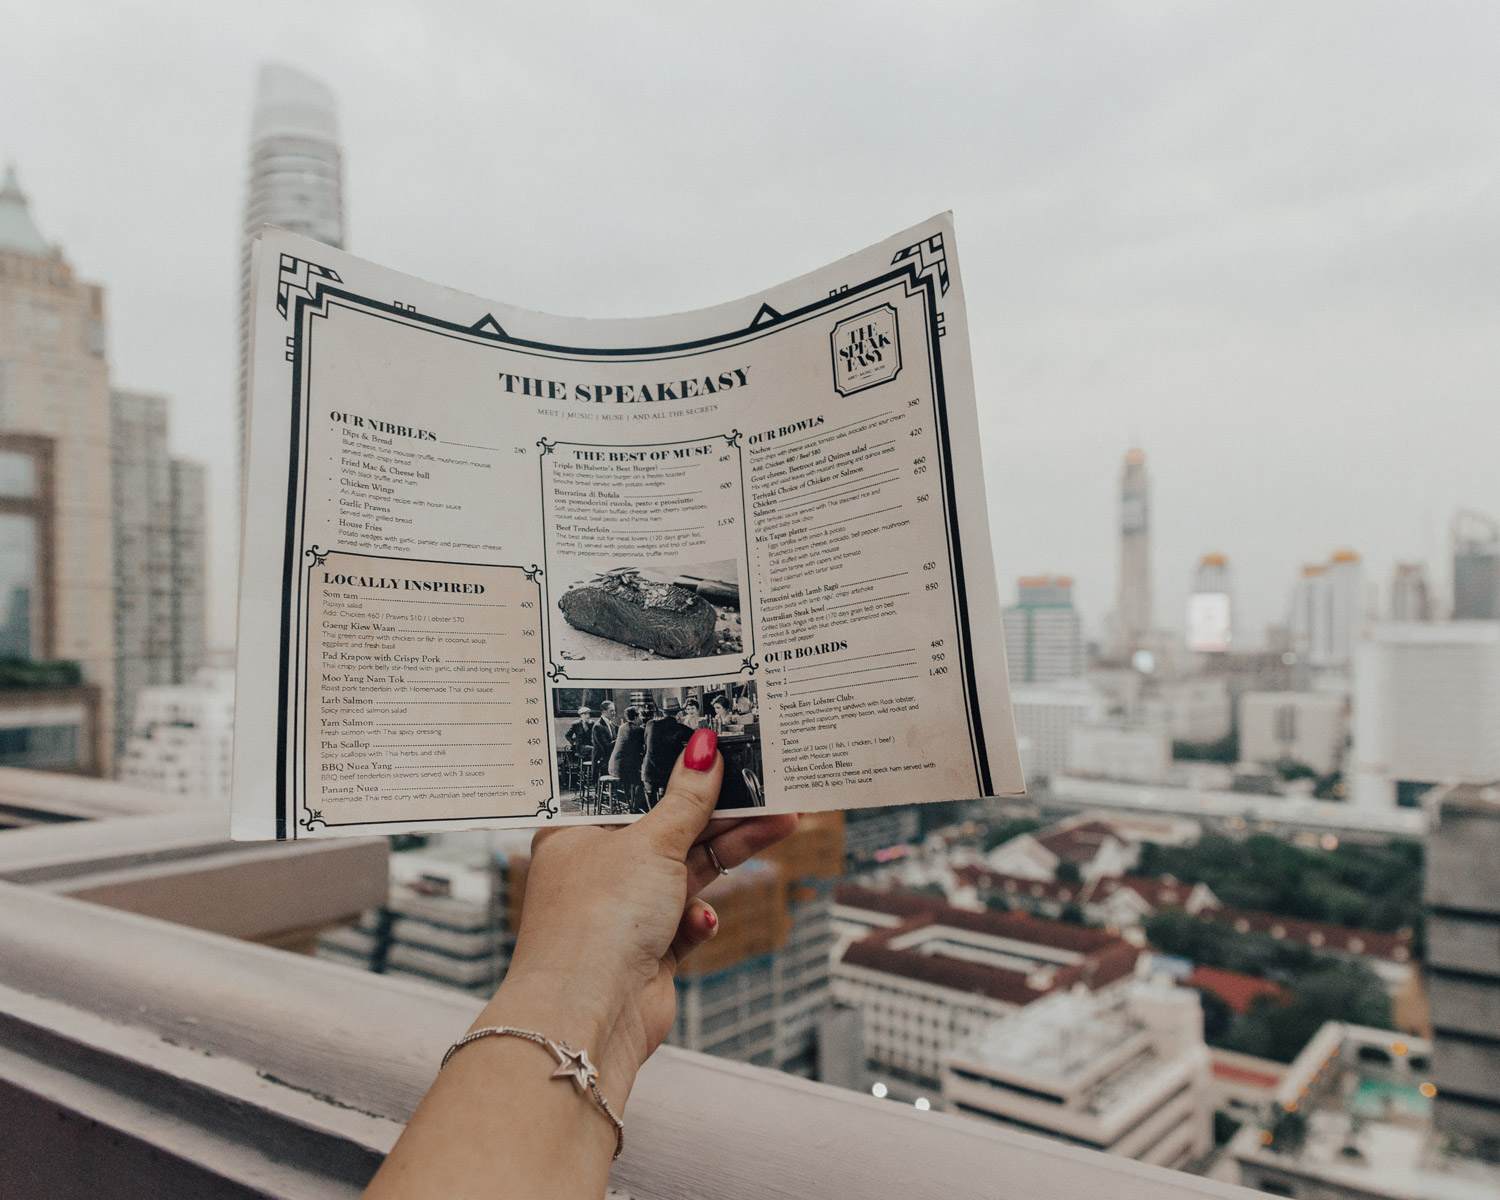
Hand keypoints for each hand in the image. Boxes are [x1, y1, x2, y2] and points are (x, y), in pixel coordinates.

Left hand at [480, 728, 798, 1104]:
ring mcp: (624, 910)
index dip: (676, 764)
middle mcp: (598, 868)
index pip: (633, 786)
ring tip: (782, 822)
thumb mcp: (651, 843)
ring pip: (688, 868)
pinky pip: (686, 919)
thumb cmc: (598, 920)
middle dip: (722, 808)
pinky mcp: (648, 949)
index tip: (720, 745)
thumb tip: (704, 748)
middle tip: (771, 782)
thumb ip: (687, 799)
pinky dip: (699, 919)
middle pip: (670, 824)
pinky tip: (702, 923)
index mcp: (578, 831)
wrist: (589, 1019)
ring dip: (731, 850)